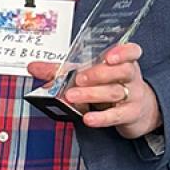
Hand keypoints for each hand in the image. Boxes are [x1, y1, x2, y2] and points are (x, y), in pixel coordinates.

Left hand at [28, 43, 161, 138]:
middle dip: (97, 74)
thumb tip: (33, 67)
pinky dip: (101, 117)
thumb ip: (60, 70)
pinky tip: (88, 118)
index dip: (122, 52)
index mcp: (121, 60)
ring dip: (92, 94)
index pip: (131, 51)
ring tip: (72, 96)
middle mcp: (130, 76)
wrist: (137, 110)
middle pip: (120, 71)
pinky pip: (117, 115)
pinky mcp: (130, 115)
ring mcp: (132, 96)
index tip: (108, 56)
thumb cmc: (108, 84)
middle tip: (78, 78)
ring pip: (115, 92)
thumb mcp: (87, 73)